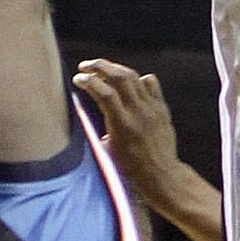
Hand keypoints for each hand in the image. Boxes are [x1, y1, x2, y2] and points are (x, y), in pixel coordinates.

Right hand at [74, 61, 182, 198]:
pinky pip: (151, 84)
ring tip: (102, 69)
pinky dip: (138, 79)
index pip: (104, 92)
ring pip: (133, 77)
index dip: (88, 81)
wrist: (161, 174)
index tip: (77, 78)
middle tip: (85, 66)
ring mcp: (152, 108)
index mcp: (123, 124)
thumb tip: (87, 110)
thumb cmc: (131, 167)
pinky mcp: (162, 108)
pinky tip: (129, 81)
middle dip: (99, 66)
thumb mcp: (110, 148)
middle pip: (119, 77)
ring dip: (115, 69)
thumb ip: (103, 125)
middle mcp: (139, 112)